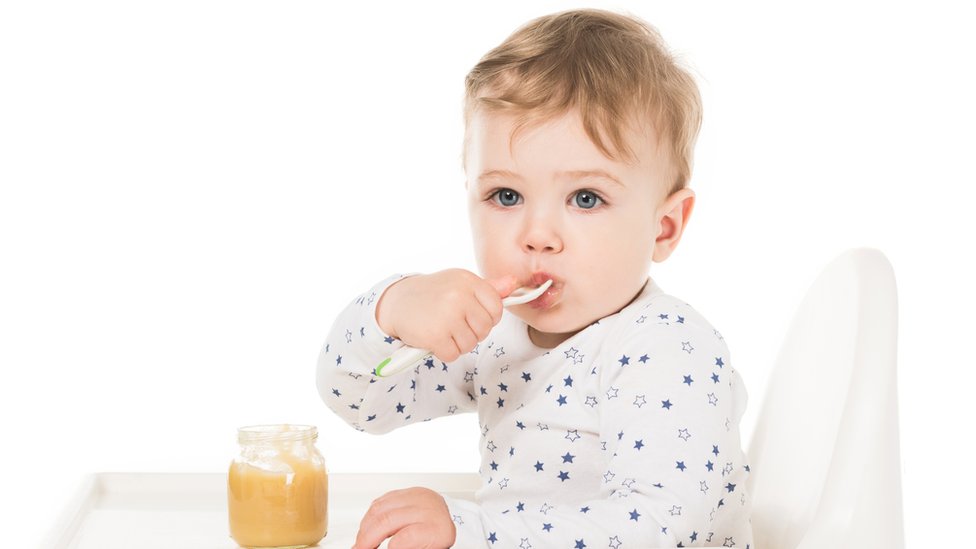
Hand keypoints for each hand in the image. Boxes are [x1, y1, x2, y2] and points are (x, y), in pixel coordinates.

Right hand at [351, 487, 455, 548]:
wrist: (448, 517)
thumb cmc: (437, 536)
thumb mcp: (430, 548)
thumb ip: (408, 547)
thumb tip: (390, 546)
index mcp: (437, 528)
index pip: (407, 537)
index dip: (390, 546)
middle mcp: (426, 508)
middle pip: (389, 520)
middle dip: (368, 538)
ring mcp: (415, 497)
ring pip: (381, 508)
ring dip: (364, 527)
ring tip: (361, 541)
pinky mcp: (405, 492)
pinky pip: (381, 501)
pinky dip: (369, 516)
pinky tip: (366, 527)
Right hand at [376, 269, 517, 362]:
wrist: (397, 302)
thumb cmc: (432, 293)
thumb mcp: (459, 283)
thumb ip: (488, 287)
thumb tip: (513, 284)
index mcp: (468, 281)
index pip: (496, 307)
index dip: (488, 318)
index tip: (473, 317)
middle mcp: (459, 296)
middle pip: (485, 328)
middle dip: (472, 332)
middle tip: (454, 325)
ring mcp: (447, 315)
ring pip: (470, 344)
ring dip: (457, 343)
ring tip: (443, 330)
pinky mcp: (435, 335)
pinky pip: (453, 354)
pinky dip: (444, 352)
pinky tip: (434, 339)